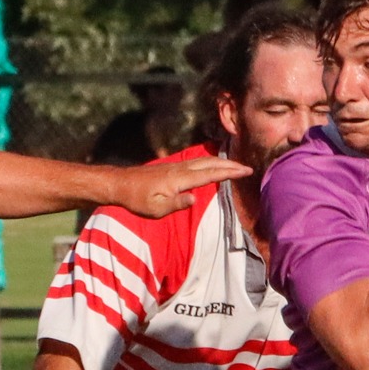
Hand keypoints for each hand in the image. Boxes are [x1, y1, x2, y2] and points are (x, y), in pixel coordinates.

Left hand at [112, 156, 252, 218]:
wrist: (120, 184)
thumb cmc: (137, 200)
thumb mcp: (156, 209)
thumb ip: (176, 203)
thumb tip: (194, 198)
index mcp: (180, 179)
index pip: (210, 174)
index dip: (229, 172)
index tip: (246, 171)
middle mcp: (181, 169)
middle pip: (211, 163)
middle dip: (230, 165)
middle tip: (248, 167)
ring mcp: (176, 166)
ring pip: (204, 160)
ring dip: (222, 162)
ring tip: (236, 165)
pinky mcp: (172, 167)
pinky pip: (197, 162)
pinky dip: (210, 162)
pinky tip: (213, 164)